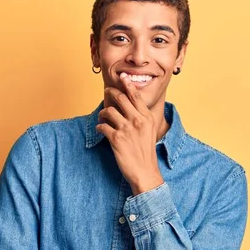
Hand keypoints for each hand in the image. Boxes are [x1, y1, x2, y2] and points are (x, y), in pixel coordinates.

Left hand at [96, 73, 163, 194]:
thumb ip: (142, 118)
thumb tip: (130, 108)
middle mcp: (137, 121)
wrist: (145, 172)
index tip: (122, 77)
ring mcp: (127, 129)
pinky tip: (101, 130)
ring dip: (102, 112)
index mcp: (147, 118)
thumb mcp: (149, 132)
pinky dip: (99, 127)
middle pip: (120, 98)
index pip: (135, 96)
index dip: (127, 84)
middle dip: (110, 92)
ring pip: (108, 111)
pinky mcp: (116, 139)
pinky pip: (102, 126)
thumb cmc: (146, 153)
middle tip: (106, 91)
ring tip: (102, 117)